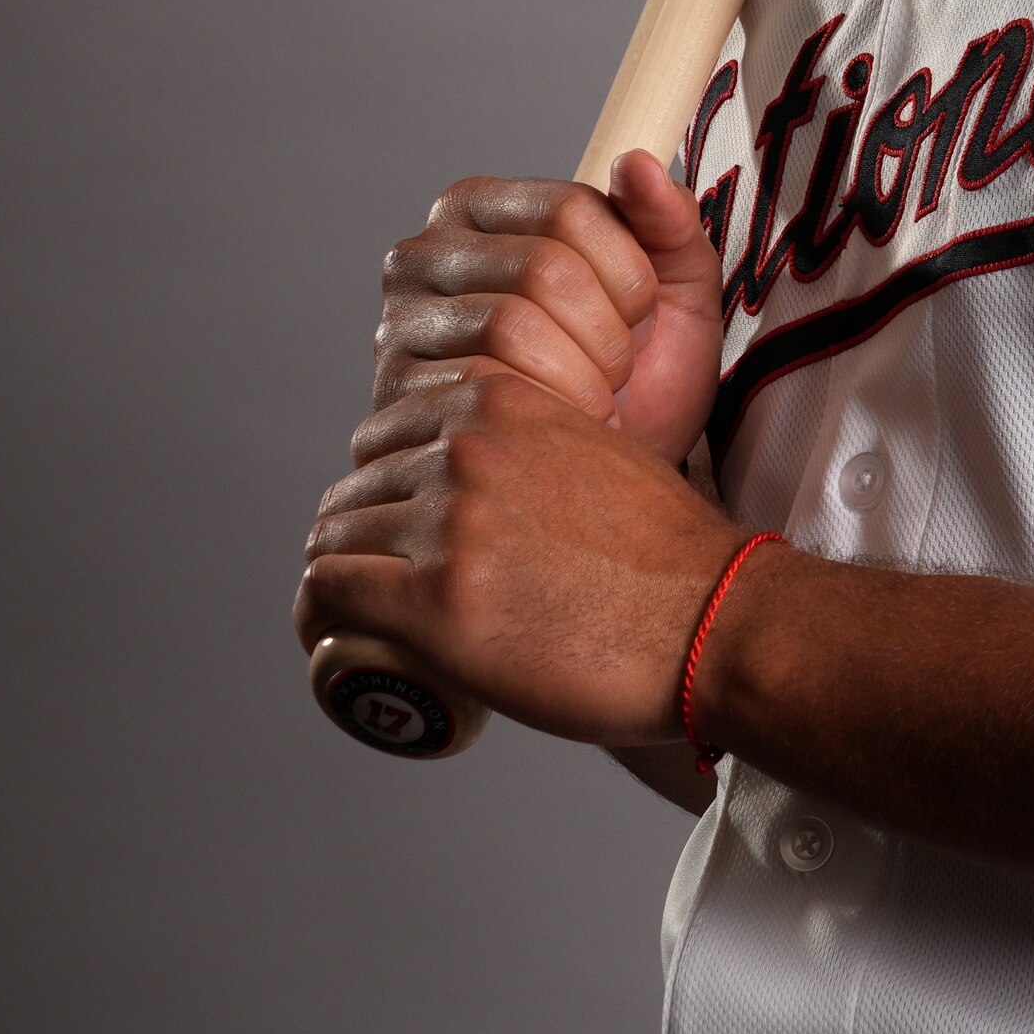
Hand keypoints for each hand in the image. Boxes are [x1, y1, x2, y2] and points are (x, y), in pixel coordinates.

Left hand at [299, 340, 750, 746]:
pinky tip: (326, 633)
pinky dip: (317, 613)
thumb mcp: (602, 453)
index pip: (396, 426)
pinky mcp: (433, 598)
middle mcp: (466, 448)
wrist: (716, 621)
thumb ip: (545, 448)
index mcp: (505, 400)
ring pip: (337, 533)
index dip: (391, 479)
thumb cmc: (674, 559)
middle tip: (381, 579)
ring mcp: (447, 521)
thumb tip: (513, 488)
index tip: (398, 523)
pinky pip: (329, 590)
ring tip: (353, 613)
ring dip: (341, 572)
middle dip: (364, 528)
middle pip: (362, 481)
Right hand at [370, 157, 724, 463]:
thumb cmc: (642, 369)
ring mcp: (401, 327)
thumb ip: (665, 217)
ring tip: (593, 398)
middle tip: (617, 369)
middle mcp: (424, 255)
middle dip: (609, 332)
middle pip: (544, 268)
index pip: (571, 209)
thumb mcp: (676, 284)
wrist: (607, 477)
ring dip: (582, 377)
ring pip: (514, 328)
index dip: (631, 272)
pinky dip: (548, 416)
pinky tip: (561, 429)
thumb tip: (636, 161)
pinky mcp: (399, 399)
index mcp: (482, 208)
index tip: (638, 312)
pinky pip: (484, 392)